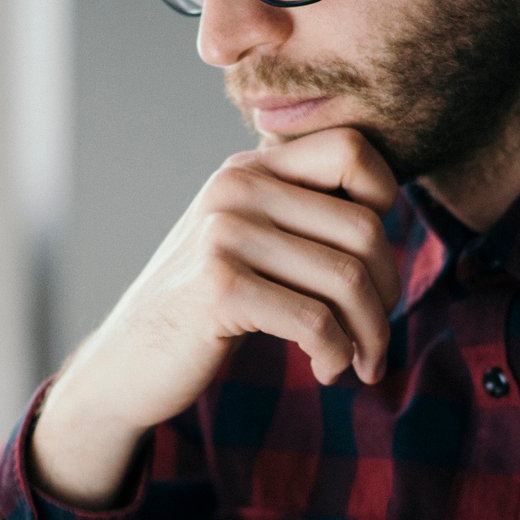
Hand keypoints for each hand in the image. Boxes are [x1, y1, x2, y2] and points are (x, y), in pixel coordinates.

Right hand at [31, 129, 399, 507]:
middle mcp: (235, 188)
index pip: (352, 149)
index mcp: (248, 169)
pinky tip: (325, 370)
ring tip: (358, 363)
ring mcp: (223, 234)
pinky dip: (335, 354)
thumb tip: (390, 215)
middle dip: (385, 294)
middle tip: (373, 337)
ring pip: (346, 279)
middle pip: (363, 228)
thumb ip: (300, 214)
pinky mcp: (219, 288)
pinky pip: (316, 321)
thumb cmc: (208, 308)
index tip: (371, 261)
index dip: (385, 204)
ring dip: (368, 335)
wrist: (129, 363)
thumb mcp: (250, 242)